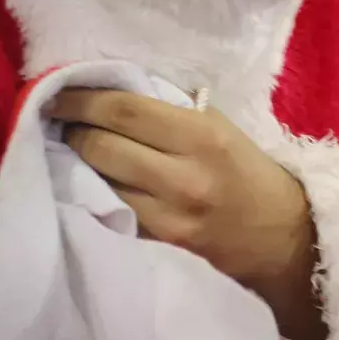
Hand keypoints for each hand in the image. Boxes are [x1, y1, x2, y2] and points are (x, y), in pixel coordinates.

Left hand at [50, 89, 313, 290]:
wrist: (282, 239)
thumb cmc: (248, 174)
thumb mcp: (220, 129)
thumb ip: (171, 112)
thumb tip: (110, 93)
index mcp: (202, 136)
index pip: (123, 110)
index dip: (80, 100)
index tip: (56, 93)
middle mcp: (183, 177)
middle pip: (101, 146)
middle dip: (73, 130)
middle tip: (61, 122)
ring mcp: (168, 217)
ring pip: (97, 183)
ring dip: (77, 165)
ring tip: (73, 152)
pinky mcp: (159, 246)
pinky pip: (110, 214)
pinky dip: (94, 196)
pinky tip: (88, 184)